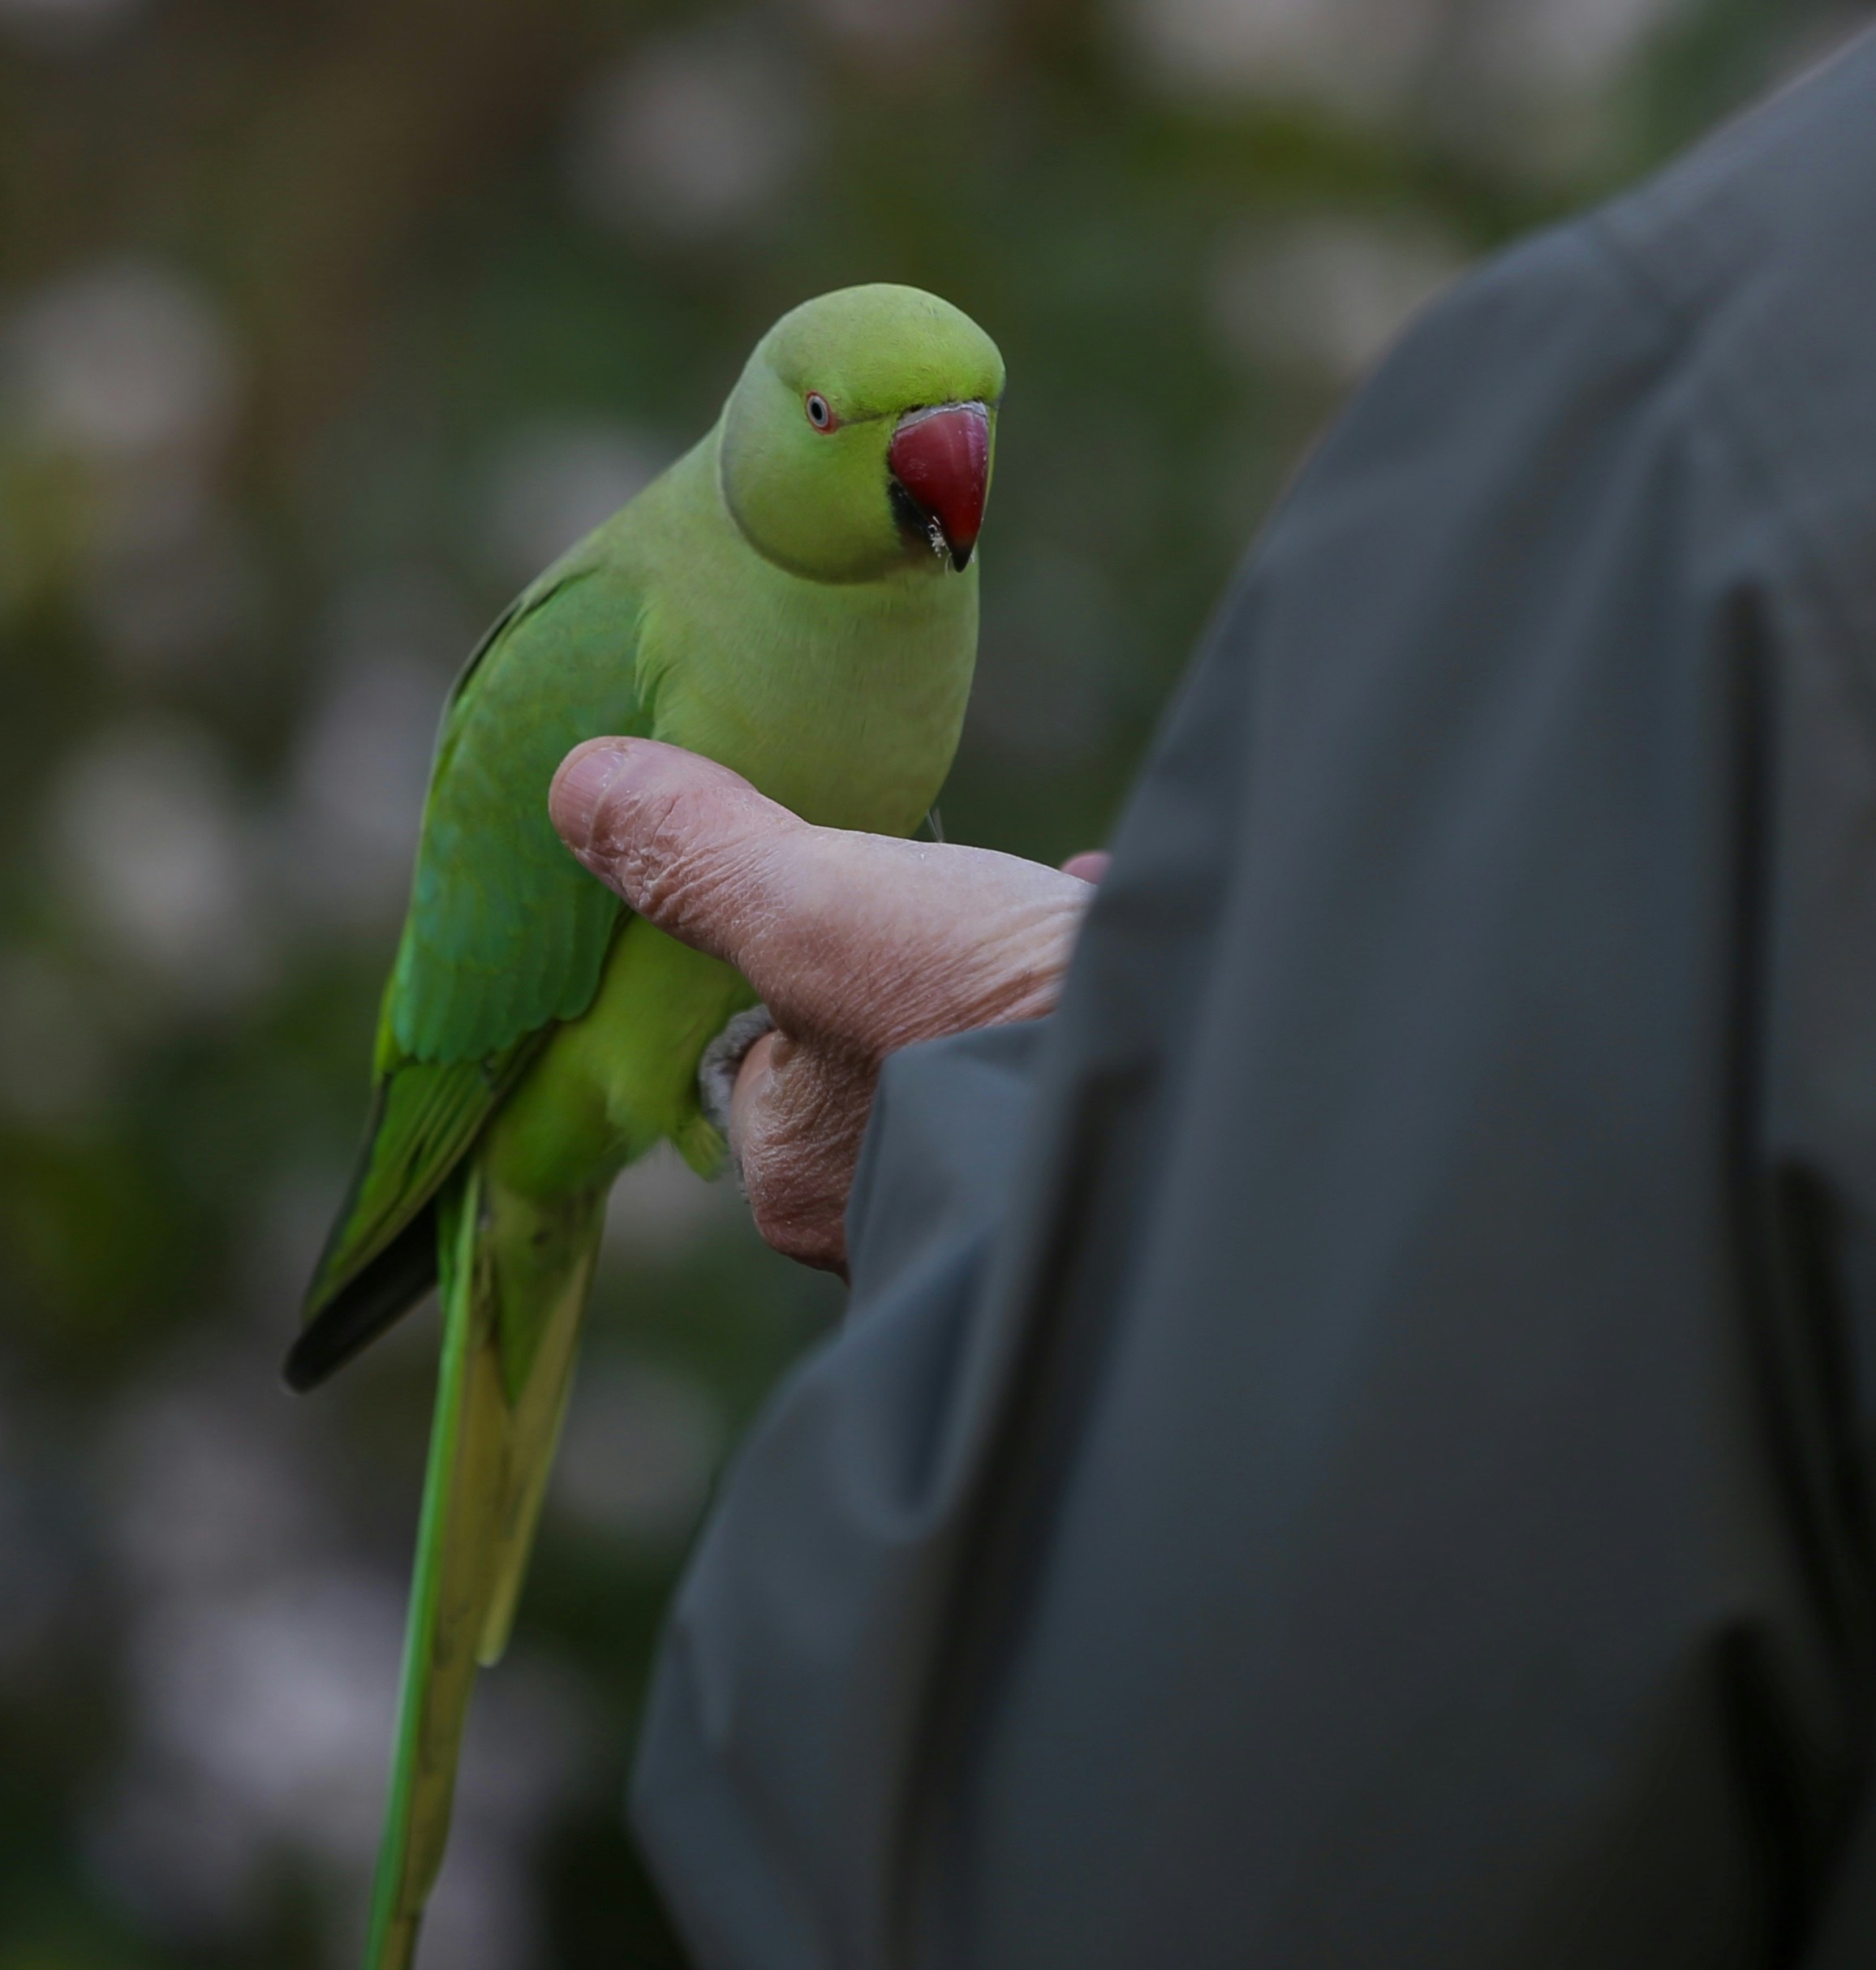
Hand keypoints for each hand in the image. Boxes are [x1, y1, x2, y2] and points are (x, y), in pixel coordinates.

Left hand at [549, 739, 1096, 1276]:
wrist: (1176, 1066)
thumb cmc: (974, 1008)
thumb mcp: (816, 904)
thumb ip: (701, 852)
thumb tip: (574, 785)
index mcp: (797, 1180)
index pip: (756, 1068)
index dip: (784, 981)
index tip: (834, 914)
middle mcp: (890, 1214)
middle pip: (866, 1064)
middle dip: (901, 987)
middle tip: (938, 906)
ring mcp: (1003, 1187)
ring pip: (971, 1063)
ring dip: (990, 986)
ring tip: (1024, 906)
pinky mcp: (1102, 1144)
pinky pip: (1068, 1047)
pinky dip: (1076, 979)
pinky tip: (1099, 910)